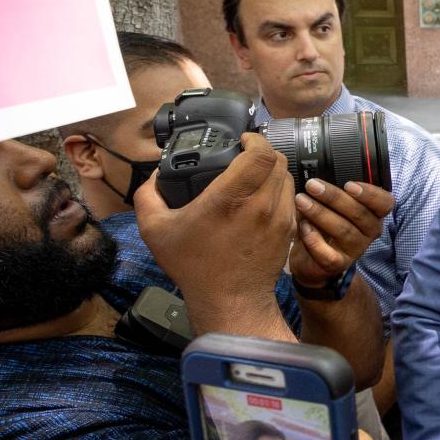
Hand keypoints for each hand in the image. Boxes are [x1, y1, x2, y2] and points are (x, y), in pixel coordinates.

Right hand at [136, 134, 294, 332]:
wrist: (230, 300)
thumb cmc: (194, 266)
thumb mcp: (156, 230)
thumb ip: (148, 196)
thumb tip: (155, 176)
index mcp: (230, 198)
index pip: (260, 153)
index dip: (254, 140)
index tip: (242, 140)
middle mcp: (261, 205)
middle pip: (278, 160)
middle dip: (264, 151)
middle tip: (247, 155)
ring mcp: (279, 218)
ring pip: (287, 177)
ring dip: (273, 170)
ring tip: (255, 175)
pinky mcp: (289, 230)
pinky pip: (291, 198)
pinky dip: (280, 190)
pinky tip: (262, 197)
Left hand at [289, 178, 393, 288]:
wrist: (311, 260)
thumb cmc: (323, 224)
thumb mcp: (332, 205)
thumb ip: (332, 190)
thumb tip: (316, 171)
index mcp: (373, 213)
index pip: (385, 202)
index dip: (370, 193)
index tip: (348, 184)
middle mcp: (369, 231)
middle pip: (359, 213)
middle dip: (334, 197)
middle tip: (312, 185)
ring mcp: (355, 249)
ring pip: (343, 230)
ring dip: (320, 213)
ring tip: (301, 201)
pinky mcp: (338, 264)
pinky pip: (328, 253)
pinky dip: (314, 240)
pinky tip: (303, 227)